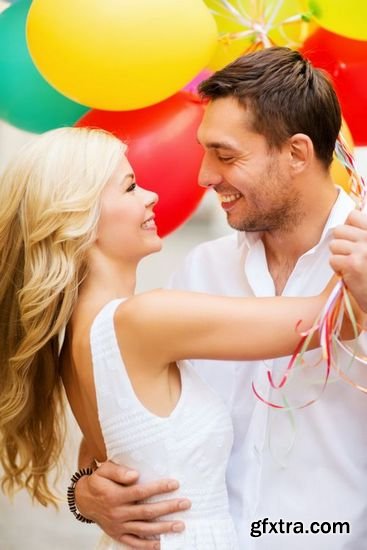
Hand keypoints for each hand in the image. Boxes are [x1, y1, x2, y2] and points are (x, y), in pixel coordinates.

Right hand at [74, 461, 190, 548]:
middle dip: (168, 508)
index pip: (141, 492)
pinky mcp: (118, 535)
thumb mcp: (104, 470)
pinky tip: (161, 544)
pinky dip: (147, 546)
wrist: (83, 500)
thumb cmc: (98, 481)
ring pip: (144, 529)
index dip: (158, 488)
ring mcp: (118, 526)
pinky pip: (134, 543)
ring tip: (180, 525)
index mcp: (116, 496)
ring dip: (163, 528)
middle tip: (185, 503)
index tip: (174, 484)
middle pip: (147, 512)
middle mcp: (118, 513)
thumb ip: (119, 471)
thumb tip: (135, 475)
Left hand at [330, 210, 366, 311]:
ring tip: (349, 266)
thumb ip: (362, 237)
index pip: (353, 216)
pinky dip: (337, 269)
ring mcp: (363, 250)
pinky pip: (333, 260)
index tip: (351, 240)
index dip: (347, 228)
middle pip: (339, 230)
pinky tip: (348, 275)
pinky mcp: (353, 264)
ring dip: (338, 257)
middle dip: (340, 244)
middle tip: (348, 256)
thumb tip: (347, 221)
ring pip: (334, 245)